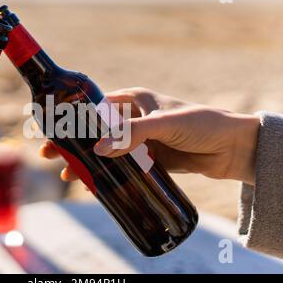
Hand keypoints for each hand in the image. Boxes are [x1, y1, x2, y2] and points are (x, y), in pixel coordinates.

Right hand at [40, 87, 259, 184]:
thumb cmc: (202, 123)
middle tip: (49, 153)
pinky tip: (90, 182)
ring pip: (105, 150)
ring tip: (65, 173)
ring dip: (85, 160)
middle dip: (72, 142)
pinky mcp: (148, 160)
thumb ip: (133, 135)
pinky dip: (106, 173)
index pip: (95, 107)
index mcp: (134, 100)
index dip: (73, 117)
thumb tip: (99, 151)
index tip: (53, 129)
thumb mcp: (165, 123)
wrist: (233, 148)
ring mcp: (139, 141)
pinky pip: (121, 167)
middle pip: (94, 130)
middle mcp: (133, 119)